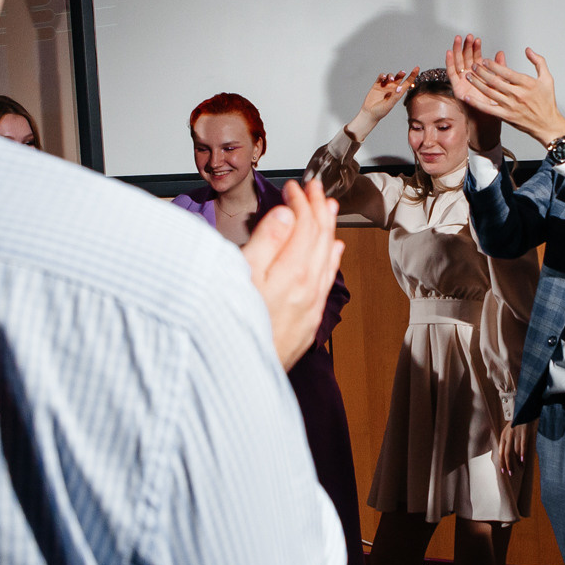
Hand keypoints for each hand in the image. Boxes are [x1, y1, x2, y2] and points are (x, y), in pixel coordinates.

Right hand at [242, 178, 345, 369]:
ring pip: (328, 259)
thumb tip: (285, 215)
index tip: (294, 187)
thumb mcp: (240, 277)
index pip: (305, 226)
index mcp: (292, 274)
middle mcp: (308, 290)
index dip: (301, 201)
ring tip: (329, 209)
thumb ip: (266, 243)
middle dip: (319, 209)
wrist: (235, 377)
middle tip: (315, 188)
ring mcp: (311, 307)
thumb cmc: (229, 329)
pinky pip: (328, 281)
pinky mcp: (308, 322)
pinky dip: (332, 260)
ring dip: (329, 230)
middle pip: (321, 239)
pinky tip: (334, 252)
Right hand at [358, 69, 419, 126]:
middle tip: (403, 73)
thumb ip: (394, 97)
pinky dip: (382, 75)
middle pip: (399, 78)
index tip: (417, 68)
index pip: (407, 83)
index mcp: (398, 93)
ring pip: (390, 76)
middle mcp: (392, 88)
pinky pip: (380, 77)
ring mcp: (384, 86)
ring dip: (391, 75)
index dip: (412, 76)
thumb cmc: (380, 111)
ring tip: (391, 79)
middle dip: (401, 74)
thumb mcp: (389, 105)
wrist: (369, 113)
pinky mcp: (377, 85)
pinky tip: (383, 77)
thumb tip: (400, 87)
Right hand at [443, 38, 503, 149]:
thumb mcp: (501, 83)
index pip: (476, 58)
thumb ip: (500, 68)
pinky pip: (451, 74)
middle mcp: (470, 77)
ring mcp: (462, 82)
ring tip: (457, 40)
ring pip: (458, 63)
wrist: (491, 120)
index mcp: (480, 75)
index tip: (477, 39)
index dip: (476, 48)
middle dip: (466, 47)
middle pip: (466, 58)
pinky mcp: (457, 88)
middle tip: (467, 37)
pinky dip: (449, 63)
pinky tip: (448, 53)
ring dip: (456, 51)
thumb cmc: (498, 104)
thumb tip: (501, 53)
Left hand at [448, 35, 564, 146]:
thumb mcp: (547, 79)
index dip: (494, 65)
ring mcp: (510, 106)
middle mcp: (517, 94)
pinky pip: (488, 109)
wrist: (547, 125)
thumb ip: (539, 62)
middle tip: (474, 65)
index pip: (506, 72)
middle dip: (481, 72)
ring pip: (489, 92)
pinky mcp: (506, 116)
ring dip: (477, 83)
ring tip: (468, 76)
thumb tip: (528, 50)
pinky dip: (476, 103)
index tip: (485, 61)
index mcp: (526, 84)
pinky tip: (468, 97)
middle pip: (495, 81)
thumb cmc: (547, 102)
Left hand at [497, 422, 531, 475]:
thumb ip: (506, 441)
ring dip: (517, 461)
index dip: (502, 462)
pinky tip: (523, 461)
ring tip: (520, 468)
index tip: (503, 471)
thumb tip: (506, 456)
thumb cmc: (517, 423)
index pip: (500, 452)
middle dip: (509, 465)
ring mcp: (516, 434)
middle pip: (507, 453)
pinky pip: (523, 446)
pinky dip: (522, 454)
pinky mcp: (524, 432)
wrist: (524, 410)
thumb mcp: (508, 431)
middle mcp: (508, 436)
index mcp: (503, 436)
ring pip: (515, 451)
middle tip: (511, 473)